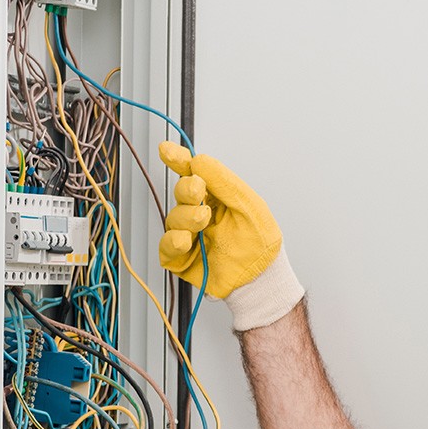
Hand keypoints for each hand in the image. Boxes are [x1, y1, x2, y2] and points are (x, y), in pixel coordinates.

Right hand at [158, 141, 303, 329]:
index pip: (192, 174)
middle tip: (197, 191)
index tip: (166, 150)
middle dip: (187, 190)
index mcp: (216, 197)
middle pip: (181, 193)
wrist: (261, 278)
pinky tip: (185, 240)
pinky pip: (167, 246)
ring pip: (173, 218)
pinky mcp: (181, 258)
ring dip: (186, 217)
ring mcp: (189, 235)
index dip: (178, 161)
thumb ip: (224, 181)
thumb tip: (199, 160)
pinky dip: (173, 241)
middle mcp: (200, 213)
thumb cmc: (260, 243)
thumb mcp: (248, 205)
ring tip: (202, 222)